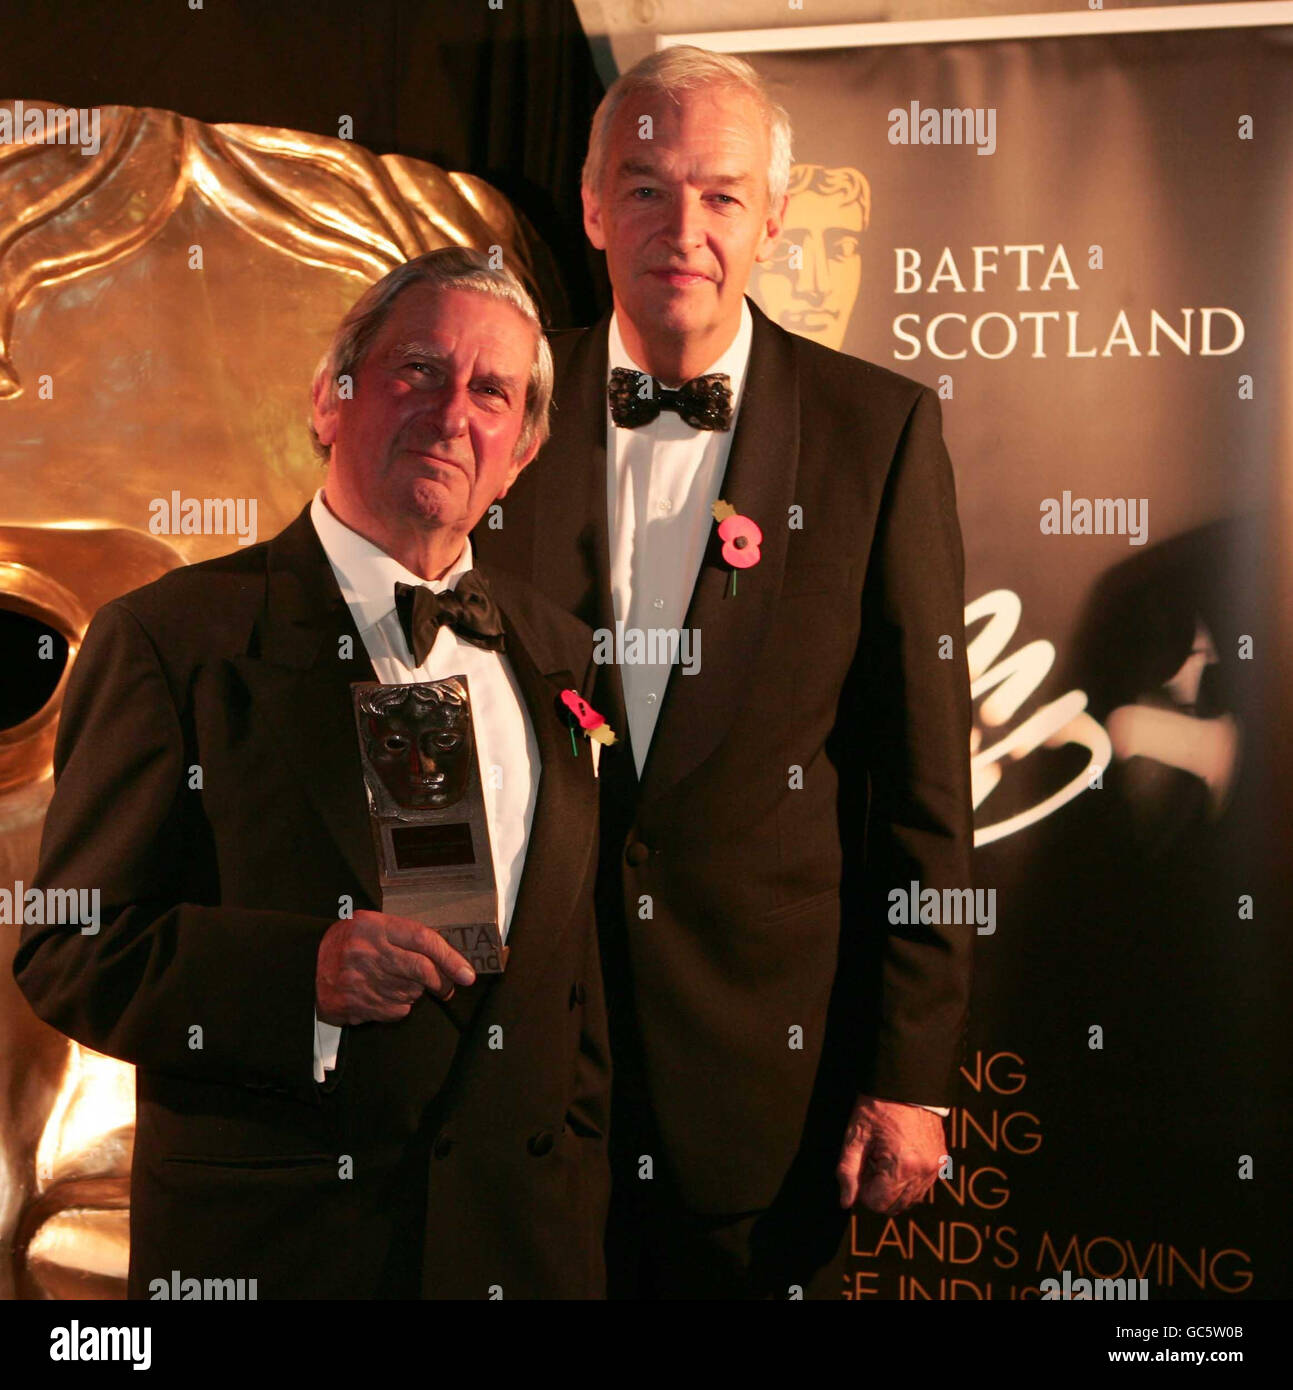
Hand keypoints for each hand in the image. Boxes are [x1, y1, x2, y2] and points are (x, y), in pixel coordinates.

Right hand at [315, 910, 475, 1024]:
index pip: (423, 940)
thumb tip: (445, 959)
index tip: (467, 974)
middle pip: (422, 970)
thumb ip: (403, 936)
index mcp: (374, 927)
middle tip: (448, 986)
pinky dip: (399, 1005)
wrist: (305, 966)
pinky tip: (383, 994)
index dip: (450, 958)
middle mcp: (368, 953)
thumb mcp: (370, 925)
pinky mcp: (357, 1005)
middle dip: (442, 981)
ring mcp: (362, 981)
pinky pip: (397, 1010)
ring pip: (412, 992)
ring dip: (415, 991)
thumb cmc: (347, 943)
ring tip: (397, 982)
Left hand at [836, 1093, 945, 1213]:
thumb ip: (848, 1171)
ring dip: (895, 1187)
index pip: (879, 1203)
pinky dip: (909, 1179)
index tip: (861, 1169)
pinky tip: (899, 1157)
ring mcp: (935, 1167)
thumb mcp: (856, 1136)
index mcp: (902, 1166)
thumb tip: (846, 1201)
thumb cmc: (878, 1106)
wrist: (906, 1084)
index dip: (864, 1190)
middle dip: (880, 1190)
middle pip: (896, 1205)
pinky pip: (923, 1185)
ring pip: (911, 1198)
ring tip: (885, 1158)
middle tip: (872, 1163)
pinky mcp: (941, 1161)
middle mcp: (923, 1171)